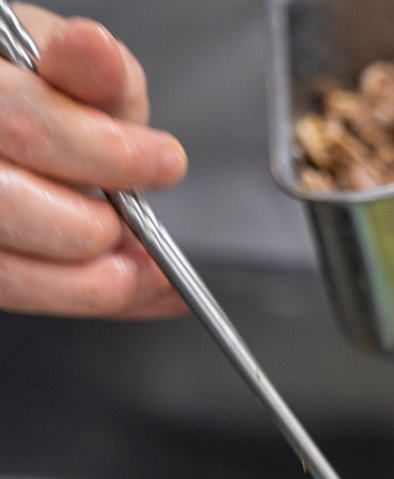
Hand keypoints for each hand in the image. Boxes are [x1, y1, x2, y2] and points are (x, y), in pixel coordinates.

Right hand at [0, 4, 187, 316]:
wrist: (7, 134)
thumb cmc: (28, 94)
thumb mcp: (62, 65)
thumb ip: (92, 71)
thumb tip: (96, 53)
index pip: (25, 126)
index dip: (106, 152)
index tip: (165, 161)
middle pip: (10, 207)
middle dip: (95, 225)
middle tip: (139, 223)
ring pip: (10, 273)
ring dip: (95, 280)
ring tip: (143, 265)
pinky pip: (22, 295)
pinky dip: (91, 298)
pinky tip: (133, 287)